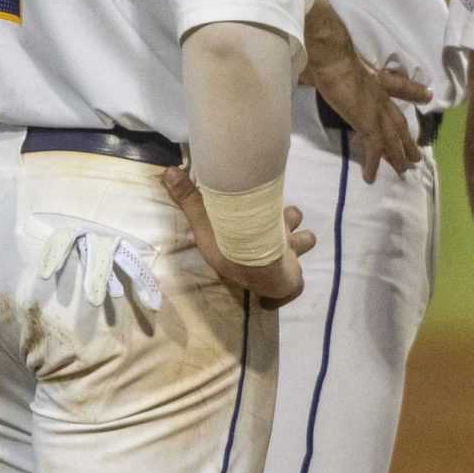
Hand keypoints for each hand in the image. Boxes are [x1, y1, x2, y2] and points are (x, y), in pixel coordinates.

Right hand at [158, 165, 316, 306]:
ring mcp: (291, 258)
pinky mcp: (292, 280)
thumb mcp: (205, 217)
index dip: (283, 218)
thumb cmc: (229, 239)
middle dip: (296, 236)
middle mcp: (284, 238)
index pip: (286, 216)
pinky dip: (286, 292)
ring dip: (297, 254)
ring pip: (305, 249)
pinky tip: (270, 301)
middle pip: (301, 232)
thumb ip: (189, 197)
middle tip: (282, 240)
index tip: (274, 218)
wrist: (252, 262)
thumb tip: (168, 171)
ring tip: (282, 262)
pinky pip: (295, 288)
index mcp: (270, 224)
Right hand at [309, 50, 431, 178]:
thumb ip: (344, 73)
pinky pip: (375, 148)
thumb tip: (319, 75)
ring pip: (393, 138)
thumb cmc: (334, 61)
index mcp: (378, 82)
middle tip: (416, 156)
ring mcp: (377, 112)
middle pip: (399, 122)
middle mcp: (382, 98)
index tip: (427, 96)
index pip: (400, 88)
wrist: (334, 62)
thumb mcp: (346, 65)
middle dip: (407, 140)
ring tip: (403, 170)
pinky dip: (373, 163)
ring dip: (398, 155)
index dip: (415, 92)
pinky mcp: (369, 123)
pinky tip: (370, 176)